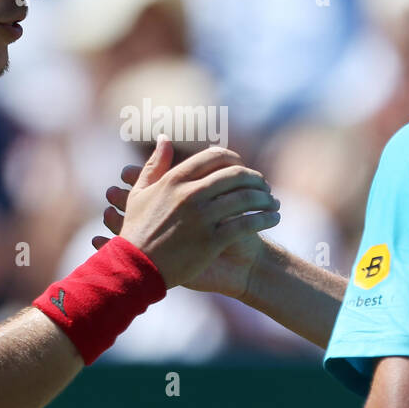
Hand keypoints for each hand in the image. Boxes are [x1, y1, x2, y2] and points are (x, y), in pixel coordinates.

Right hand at [92, 139, 277, 294]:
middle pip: (235, 175)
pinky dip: (265, 219)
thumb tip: (164, 138)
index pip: (214, 157)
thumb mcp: (140, 193)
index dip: (234, 160)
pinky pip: (247, 223)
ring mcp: (202, 217)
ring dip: (265, 198)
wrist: (135, 269)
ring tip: (273, 203)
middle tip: (264, 186)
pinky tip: (273, 219)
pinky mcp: (212, 240)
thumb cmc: (137, 231)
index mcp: (175, 179)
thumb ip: (155, 164)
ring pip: (246, 198)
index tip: (243, 168)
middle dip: (255, 179)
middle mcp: (190, 194)